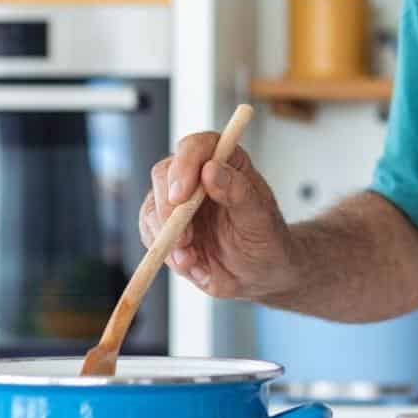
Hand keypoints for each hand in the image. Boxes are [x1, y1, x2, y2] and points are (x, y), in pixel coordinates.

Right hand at [141, 131, 293, 300]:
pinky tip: (191, 265)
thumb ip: (238, 192)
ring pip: (152, 207)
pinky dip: (167, 254)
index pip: (196, 146)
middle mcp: (197, 176)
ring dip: (166, 236)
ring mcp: (179, 202)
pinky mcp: (167, 227)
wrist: (260, 271)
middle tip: (183, 237)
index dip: (184, 165)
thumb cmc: (266, 237)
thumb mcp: (260, 217)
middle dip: (167, 207)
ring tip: (191, 259)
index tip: (182, 196)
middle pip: (164, 174)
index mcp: (225, 161)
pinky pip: (151, 235)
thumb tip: (211, 169)